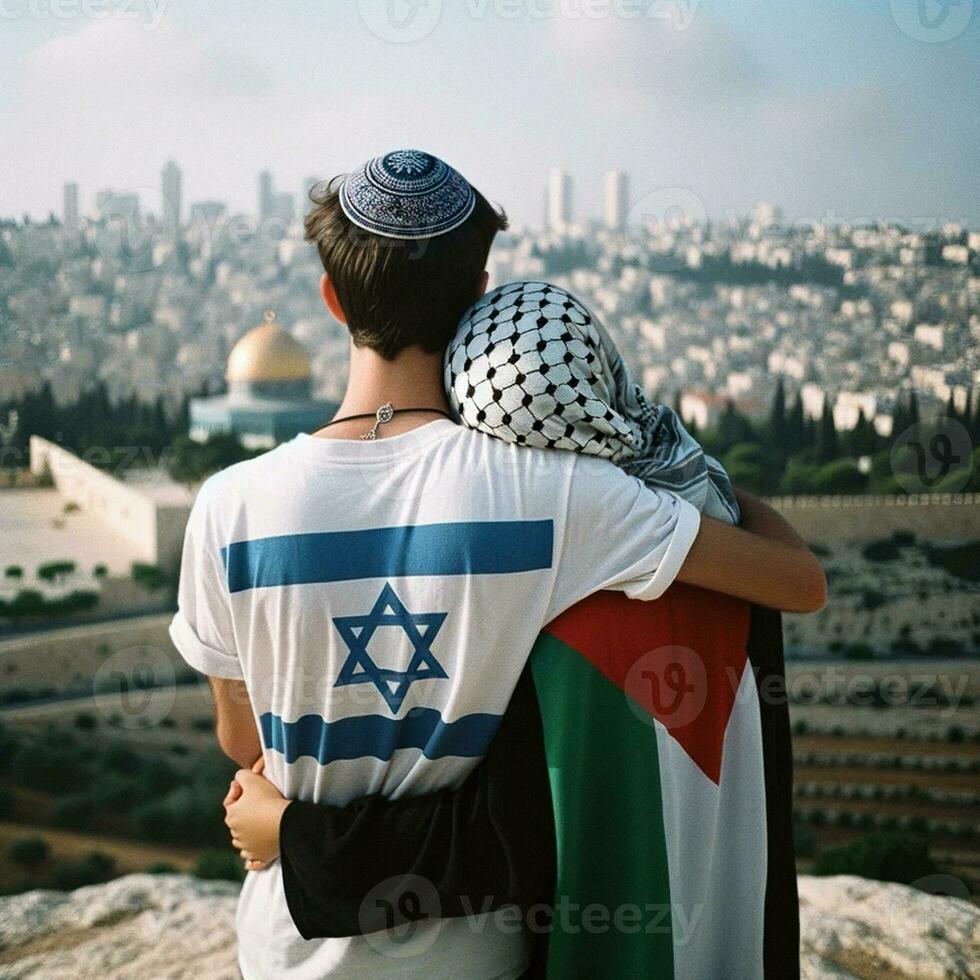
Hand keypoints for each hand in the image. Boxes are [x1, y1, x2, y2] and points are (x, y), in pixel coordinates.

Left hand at [224, 757, 289, 871]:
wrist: (286, 822)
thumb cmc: (268, 800)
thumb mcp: (252, 778)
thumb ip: (241, 776)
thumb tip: (238, 779)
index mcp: (231, 816)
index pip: (230, 802)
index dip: (239, 791)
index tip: (251, 786)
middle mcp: (236, 834)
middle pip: (237, 822)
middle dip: (246, 813)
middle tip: (261, 803)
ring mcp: (247, 847)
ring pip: (243, 841)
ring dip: (248, 835)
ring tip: (261, 825)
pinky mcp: (260, 856)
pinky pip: (252, 860)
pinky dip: (251, 859)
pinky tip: (251, 860)